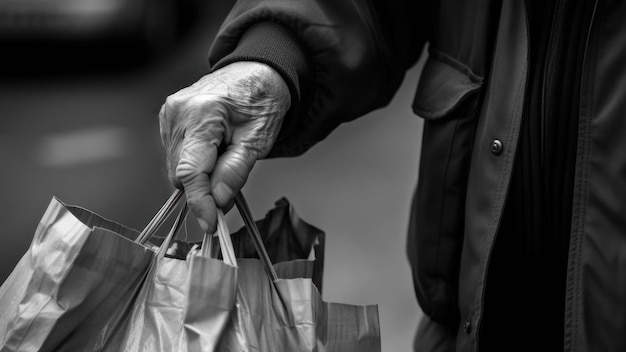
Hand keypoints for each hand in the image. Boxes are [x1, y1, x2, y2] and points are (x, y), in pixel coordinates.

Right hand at [159, 61, 290, 232]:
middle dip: (203, 188)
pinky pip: (175, 154)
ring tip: (225, 155)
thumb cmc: (262, 100)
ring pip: (175, 167)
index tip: (210, 224)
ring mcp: (169, 113)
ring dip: (199, 174)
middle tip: (230, 184)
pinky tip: (213, 148)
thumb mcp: (259, 139)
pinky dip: (194, 162)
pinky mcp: (167, 117)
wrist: (255, 72)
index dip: (199, 203)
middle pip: (179, 173)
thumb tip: (218, 200)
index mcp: (203, 113)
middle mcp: (178, 111)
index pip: (190, 171)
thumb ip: (236, 170)